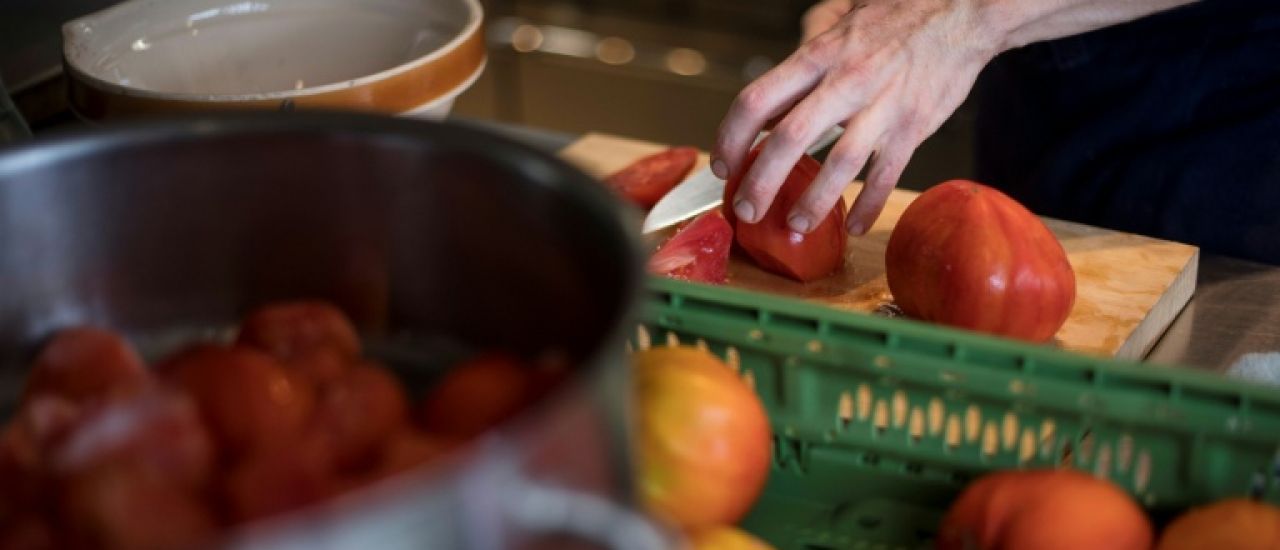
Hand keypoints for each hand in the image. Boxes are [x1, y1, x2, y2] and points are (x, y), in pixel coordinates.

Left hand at [712, 0, 999, 234]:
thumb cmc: (899, 12)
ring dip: (813, 202)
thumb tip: (778, 88)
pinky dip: (870, 205)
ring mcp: (883, 106)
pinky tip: (854, 226)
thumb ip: (805, 45)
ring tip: (795, 226)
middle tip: (746, 209)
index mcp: (820, 54)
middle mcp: (847, 80)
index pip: (758, 100)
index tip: (723, 165)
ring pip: (840, 164)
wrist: (964, 11)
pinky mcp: (914, 126)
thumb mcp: (842, 13)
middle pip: (790, 139)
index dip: (732, 138)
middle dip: (761, 183)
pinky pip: (887, 174)